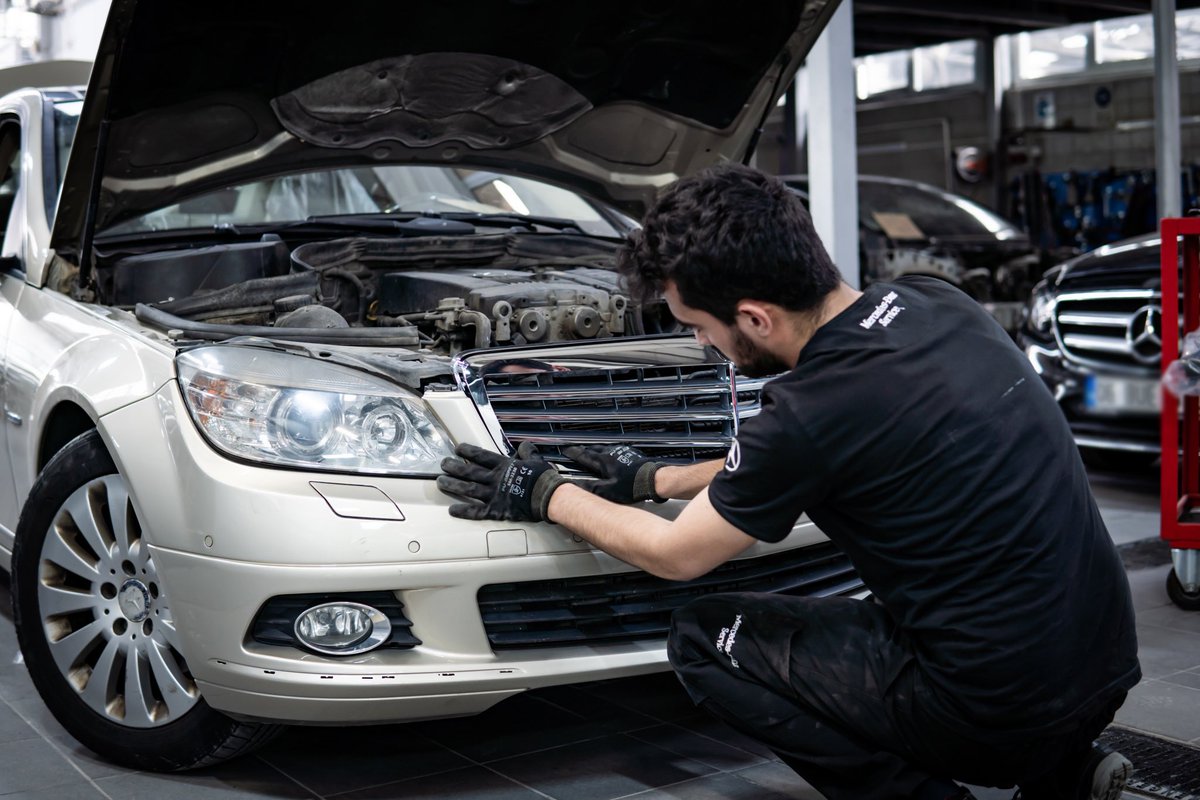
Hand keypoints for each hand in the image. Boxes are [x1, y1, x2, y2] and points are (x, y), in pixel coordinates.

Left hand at [437, 442, 565, 521]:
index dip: (468, 451)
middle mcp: (494, 479)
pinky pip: (476, 511)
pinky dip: (464, 511)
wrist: (548, 497)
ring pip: (468, 489)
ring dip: (453, 485)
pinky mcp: (496, 510)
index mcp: (503, 466)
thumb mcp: (535, 460)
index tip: (457, 449)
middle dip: (454, 467)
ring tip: (440, 482)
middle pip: (469, 471)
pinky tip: (452, 509)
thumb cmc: (543, 479)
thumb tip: (525, 446)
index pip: (481, 456)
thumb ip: (527, 452)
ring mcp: (493, 495)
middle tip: (443, 464)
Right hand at [563, 444, 665, 503]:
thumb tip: (577, 485)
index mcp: (603, 461)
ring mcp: (621, 451)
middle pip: (593, 449)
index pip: (584, 455)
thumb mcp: (608, 490)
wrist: (652, 478)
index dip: (574, 453)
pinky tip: (610, 454)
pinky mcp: (629, 452)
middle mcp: (610, 453)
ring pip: (604, 448)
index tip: (566, 451)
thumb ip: (592, 487)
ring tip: (591, 451)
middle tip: (577, 450)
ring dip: (595, 450)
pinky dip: (608, 451)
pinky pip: (614, 449)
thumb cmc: (631, 486)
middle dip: (583, 450)